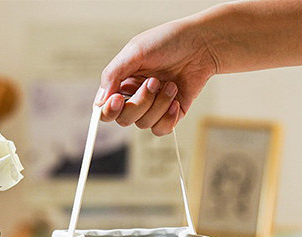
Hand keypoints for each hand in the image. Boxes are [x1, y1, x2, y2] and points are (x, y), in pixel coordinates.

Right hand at [96, 16, 218, 134]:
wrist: (202, 44)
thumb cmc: (169, 42)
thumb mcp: (135, 51)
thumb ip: (112, 75)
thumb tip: (99, 103)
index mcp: (122, 84)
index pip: (105, 109)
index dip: (109, 110)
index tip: (118, 100)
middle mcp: (134, 98)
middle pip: (124, 119)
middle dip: (141, 102)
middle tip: (154, 81)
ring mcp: (152, 108)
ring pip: (144, 124)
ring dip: (159, 104)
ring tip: (171, 84)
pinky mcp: (169, 115)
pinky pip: (160, 130)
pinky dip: (168, 117)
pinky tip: (175, 100)